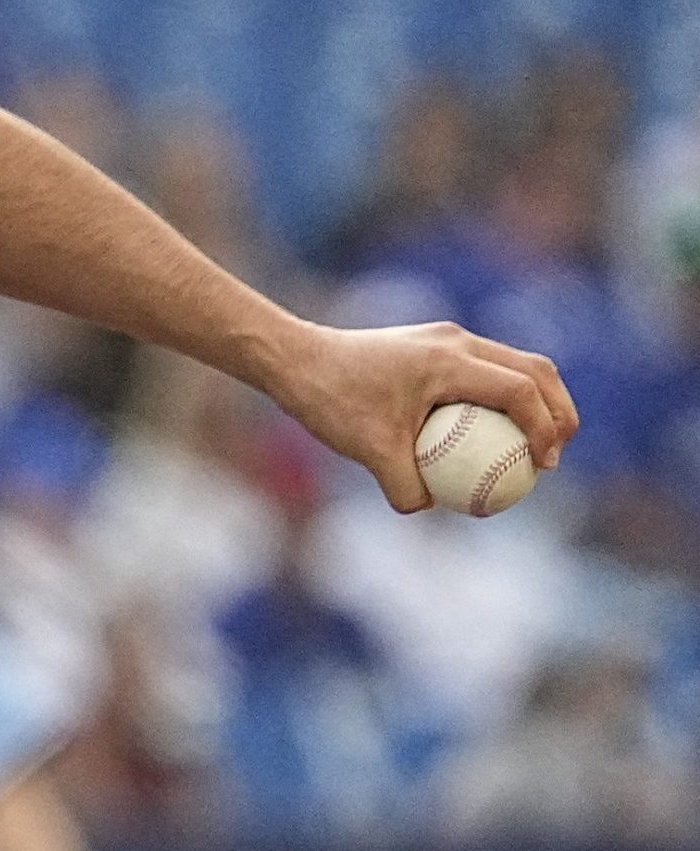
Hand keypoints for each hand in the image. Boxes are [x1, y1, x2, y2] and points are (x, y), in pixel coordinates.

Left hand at [268, 319, 578, 512]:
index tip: (543, 467)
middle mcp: (455, 341)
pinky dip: (501, 399)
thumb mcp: (367, 450)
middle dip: (559, 411)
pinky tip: (488, 439)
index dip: (545, 428)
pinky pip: (483, 371)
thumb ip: (405, 485)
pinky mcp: (432, 347)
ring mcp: (445, 339)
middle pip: (535, 370)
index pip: (520, 390)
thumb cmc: (328, 400)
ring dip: (535, 402)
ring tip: (535, 449)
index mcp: (449, 360)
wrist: (292, 358)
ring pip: (513, 365)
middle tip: (555, 457)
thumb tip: (432, 510)